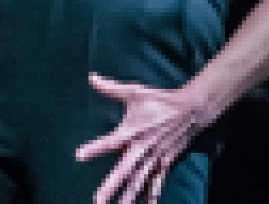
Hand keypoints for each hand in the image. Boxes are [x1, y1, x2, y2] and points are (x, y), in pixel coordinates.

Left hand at [75, 73, 207, 203]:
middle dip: (111, 186)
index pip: (110, 141)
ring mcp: (154, 157)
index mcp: (132, 130)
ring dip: (128, 196)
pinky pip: (156, 182)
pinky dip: (151, 195)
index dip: (95, 148)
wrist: (189, 110)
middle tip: (97, 200)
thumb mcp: (134, 92)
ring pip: (139, 181)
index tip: (79, 155)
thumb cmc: (158, 100)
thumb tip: (91, 77)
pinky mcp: (164, 162)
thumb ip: (110, 88)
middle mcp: (142, 147)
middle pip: (124, 170)